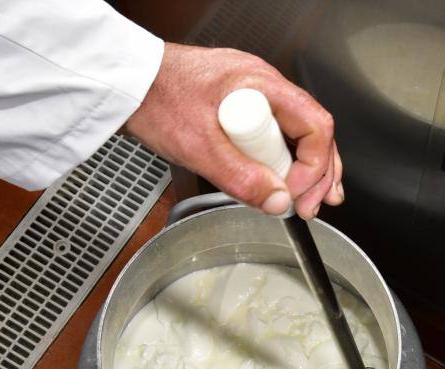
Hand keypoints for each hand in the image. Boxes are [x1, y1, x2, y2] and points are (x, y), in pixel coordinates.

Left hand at [123, 43, 343, 219]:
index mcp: (263, 86)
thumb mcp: (199, 146)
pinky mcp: (242, 110)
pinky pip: (274, 136)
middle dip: (319, 172)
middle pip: (313, 131)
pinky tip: (285, 181)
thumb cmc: (155, 100)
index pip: (314, 125)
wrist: (125, 86)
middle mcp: (266, 88)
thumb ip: (240, 177)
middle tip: (313, 206)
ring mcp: (255, 98)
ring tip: (312, 199)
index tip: (296, 194)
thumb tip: (278, 202)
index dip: (314, 165)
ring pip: (297, 135)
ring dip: (307, 169)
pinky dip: (283, 161)